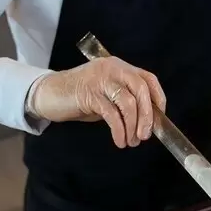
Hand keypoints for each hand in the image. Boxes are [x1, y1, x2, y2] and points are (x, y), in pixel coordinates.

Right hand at [30, 57, 165, 147]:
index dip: (158, 99)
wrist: (50, 94)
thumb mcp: (109, 95)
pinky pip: (111, 114)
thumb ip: (127, 102)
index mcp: (121, 68)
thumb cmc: (82, 97)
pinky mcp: (89, 93)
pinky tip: (119, 140)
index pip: (148, 79)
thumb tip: (148, 121)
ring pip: (128, 103)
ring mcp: (101, 79)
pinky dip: (119, 130)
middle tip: (145, 136)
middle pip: (141, 90)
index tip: (159, 120)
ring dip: (132, 126)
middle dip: (147, 116)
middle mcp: (113, 69)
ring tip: (130, 142)